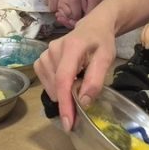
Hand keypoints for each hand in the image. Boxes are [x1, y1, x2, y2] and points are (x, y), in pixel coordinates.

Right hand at [37, 0, 148, 130]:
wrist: (94, 26)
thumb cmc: (101, 41)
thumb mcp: (106, 58)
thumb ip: (96, 79)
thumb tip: (83, 101)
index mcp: (71, 47)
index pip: (64, 80)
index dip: (65, 104)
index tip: (68, 123)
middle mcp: (53, 49)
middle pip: (56, 86)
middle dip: (67, 101)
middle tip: (83, 99)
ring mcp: (45, 53)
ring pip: (50, 85)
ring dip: (62, 92)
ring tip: (77, 82)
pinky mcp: (41, 58)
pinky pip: (45, 80)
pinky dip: (55, 86)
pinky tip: (67, 81)